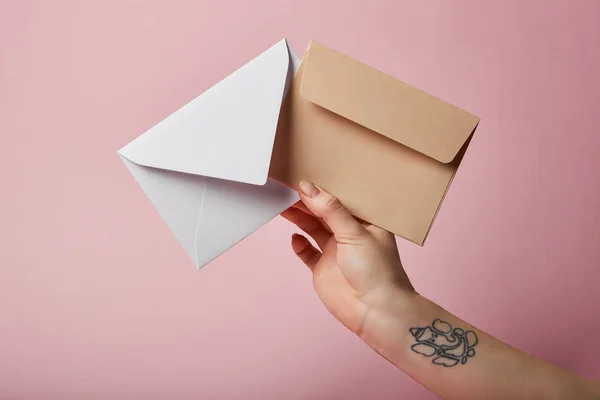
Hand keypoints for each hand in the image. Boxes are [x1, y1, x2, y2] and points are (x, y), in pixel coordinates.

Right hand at [281, 181, 415, 336]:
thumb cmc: (377, 271)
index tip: (305, 175)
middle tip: (287, 188)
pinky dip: (299, 244)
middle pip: (324, 211)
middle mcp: (350, 234)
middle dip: (307, 201)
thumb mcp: (354, 233)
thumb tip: (307, 187)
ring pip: (313, 228)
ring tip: (283, 205)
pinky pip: (307, 252)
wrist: (375, 311)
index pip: (342, 197)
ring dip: (299, 217)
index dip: (324, 187)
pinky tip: (294, 237)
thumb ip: (330, 210)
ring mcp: (336, 251)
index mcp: (365, 221)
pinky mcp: (323, 268)